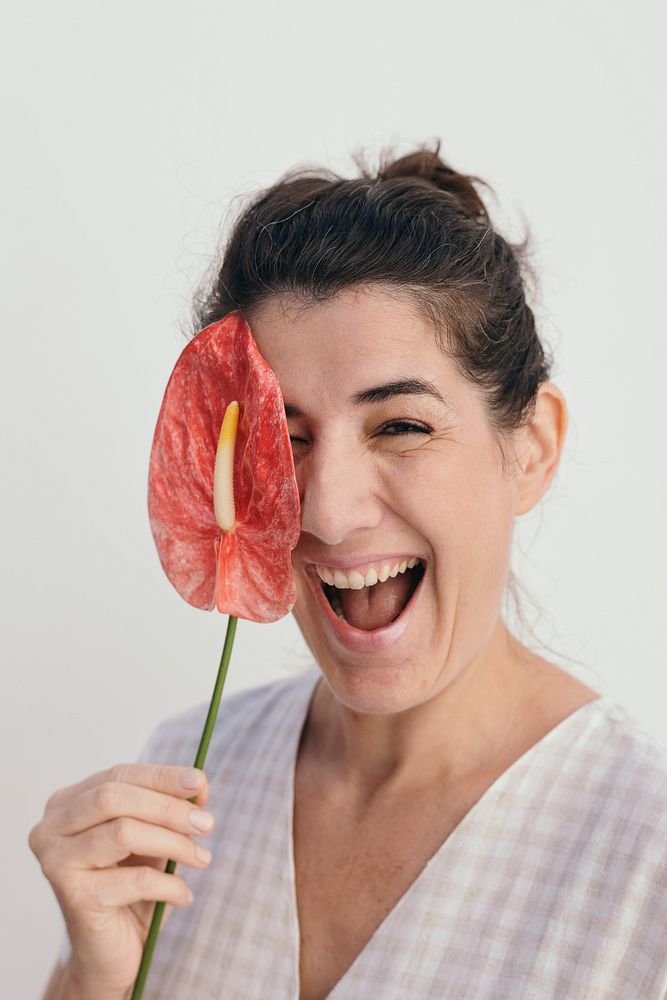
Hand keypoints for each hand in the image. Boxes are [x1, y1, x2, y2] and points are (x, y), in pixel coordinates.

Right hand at [29, 763, 214, 995]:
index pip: (119, 775)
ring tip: (202, 858)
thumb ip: (169, 808)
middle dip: (168, 807)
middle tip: (207, 823)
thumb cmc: (131, 886)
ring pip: (123, 832)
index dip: (161, 777)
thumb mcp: (153, 838)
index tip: (200, 783)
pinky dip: (169, 884)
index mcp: (68, 803)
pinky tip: (184, 895)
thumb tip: (199, 785)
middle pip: (114, 797)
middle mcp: (51, 828)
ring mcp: (56, 862)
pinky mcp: (73, 897)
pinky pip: (134, 880)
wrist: (110, 953)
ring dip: (173, 843)